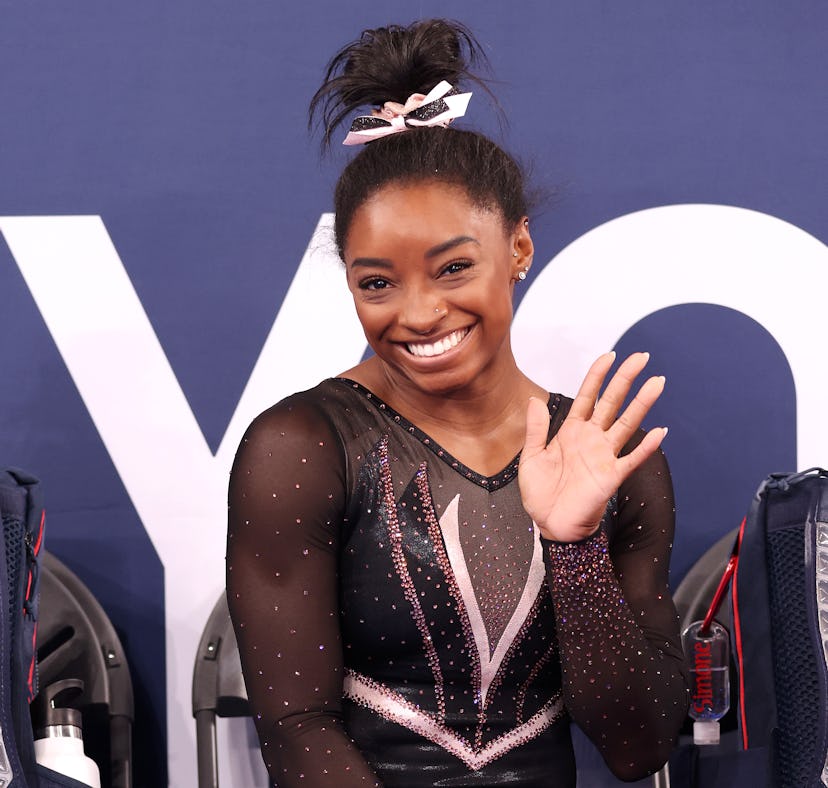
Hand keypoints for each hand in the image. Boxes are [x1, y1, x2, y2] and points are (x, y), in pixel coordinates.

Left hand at [518, 352, 667, 542]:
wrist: (550, 524)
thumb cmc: (541, 493)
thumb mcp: (531, 457)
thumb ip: (536, 429)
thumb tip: (533, 400)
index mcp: (571, 431)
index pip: (588, 396)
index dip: (597, 376)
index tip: (609, 355)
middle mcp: (591, 439)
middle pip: (612, 402)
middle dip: (626, 379)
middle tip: (642, 357)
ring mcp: (604, 456)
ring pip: (626, 424)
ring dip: (642, 404)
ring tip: (657, 383)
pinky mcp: (611, 477)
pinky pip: (632, 459)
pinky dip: (646, 447)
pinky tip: (660, 432)